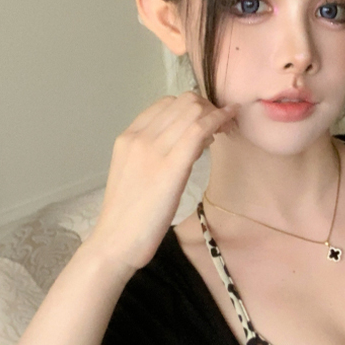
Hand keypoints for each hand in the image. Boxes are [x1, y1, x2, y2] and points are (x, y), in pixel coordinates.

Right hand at [86, 92, 237, 273]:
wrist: (116, 241)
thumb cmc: (130, 216)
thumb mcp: (135, 173)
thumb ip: (154, 153)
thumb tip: (186, 141)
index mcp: (128, 137)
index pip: (166, 104)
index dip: (192, 106)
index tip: (206, 120)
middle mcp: (139, 137)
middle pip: (182, 103)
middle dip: (208, 108)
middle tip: (222, 125)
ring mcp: (152, 149)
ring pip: (192, 112)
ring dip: (216, 114)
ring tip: (225, 130)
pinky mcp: (170, 166)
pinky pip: (198, 129)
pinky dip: (218, 120)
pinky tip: (228, 123)